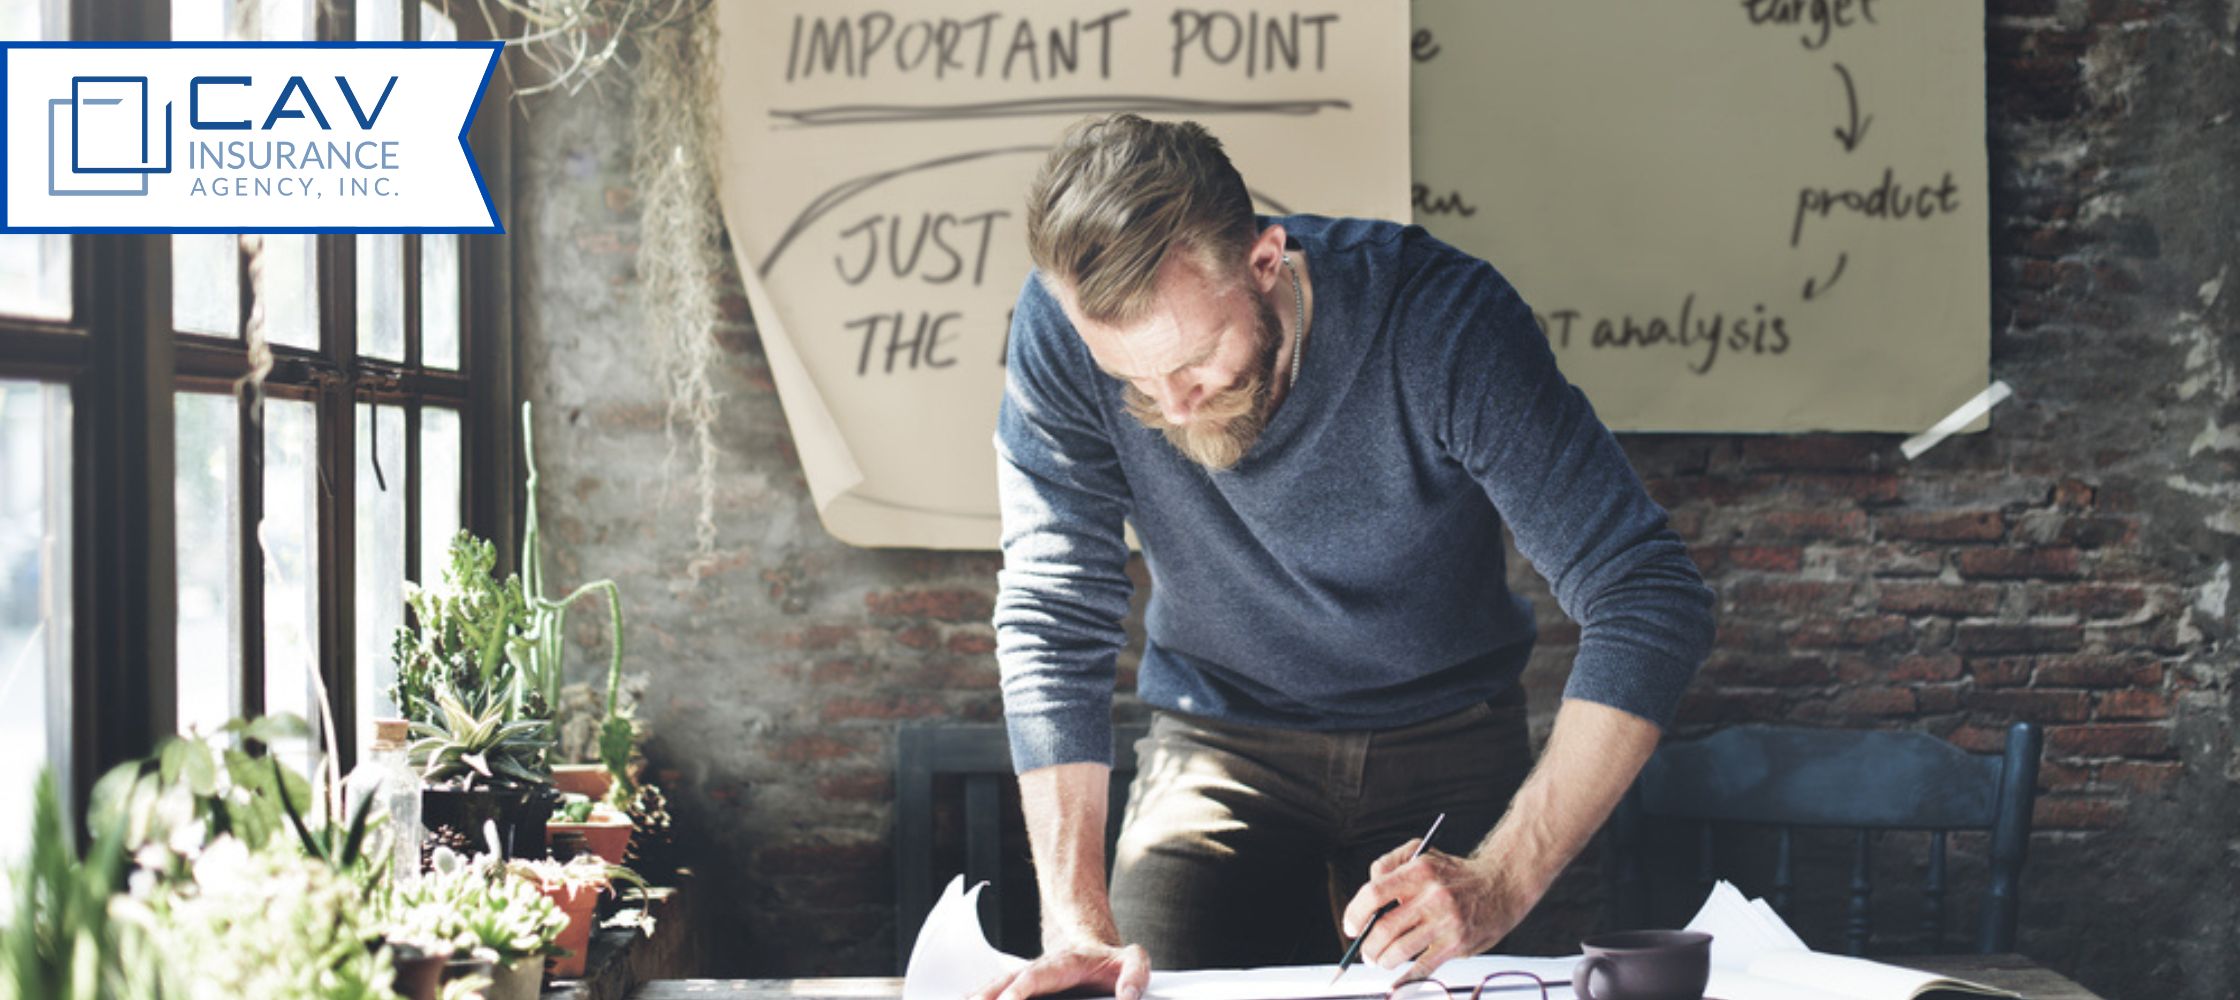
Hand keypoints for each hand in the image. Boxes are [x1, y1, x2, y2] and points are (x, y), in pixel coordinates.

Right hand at [969, 941, 1150, 999]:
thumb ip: (1135, 975)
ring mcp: (1027, 976)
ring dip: (979, 996)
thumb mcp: (1134, 960)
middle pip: (1009, 980)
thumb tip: (1128, 997)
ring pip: (997, 985)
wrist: (1095, 951)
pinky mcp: (1020, 987)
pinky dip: (979, 996)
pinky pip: (995, 991)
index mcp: (1066, 962)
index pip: (1039, 975)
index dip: (1022, 988)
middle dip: (990, 995)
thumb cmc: (1111, 962)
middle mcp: (1041, 967)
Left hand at [1340, 841, 1530, 980]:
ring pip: (1400, 951)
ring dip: (1383, 961)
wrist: (1502, 884)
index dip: (1356, 914)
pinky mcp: (1458, 944)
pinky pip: (1423, 968)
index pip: (1374, 893)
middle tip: (1365, 952)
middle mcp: (1433, 896)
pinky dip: (1405, 979)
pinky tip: (1397, 981)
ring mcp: (1446, 922)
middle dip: (1367, 946)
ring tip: (1381, 961)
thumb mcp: (1423, 854)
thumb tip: (1367, 895)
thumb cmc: (1455, 873)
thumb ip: (1389, 864)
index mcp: (1419, 871)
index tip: (1351, 927)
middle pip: (1384, 928)